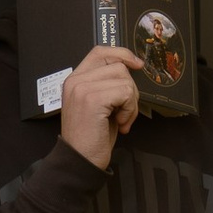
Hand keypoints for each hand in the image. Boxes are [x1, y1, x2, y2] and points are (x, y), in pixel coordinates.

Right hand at [57, 45, 143, 167]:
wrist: (80, 160)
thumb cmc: (91, 137)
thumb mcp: (99, 105)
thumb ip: (107, 84)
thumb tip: (132, 67)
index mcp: (75, 80)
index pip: (100, 52)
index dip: (122, 54)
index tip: (137, 64)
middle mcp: (75, 81)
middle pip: (118, 66)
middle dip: (130, 89)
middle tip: (124, 112)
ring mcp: (82, 88)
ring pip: (124, 79)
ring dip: (131, 101)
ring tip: (121, 119)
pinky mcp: (92, 99)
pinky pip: (125, 93)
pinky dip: (129, 110)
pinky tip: (120, 124)